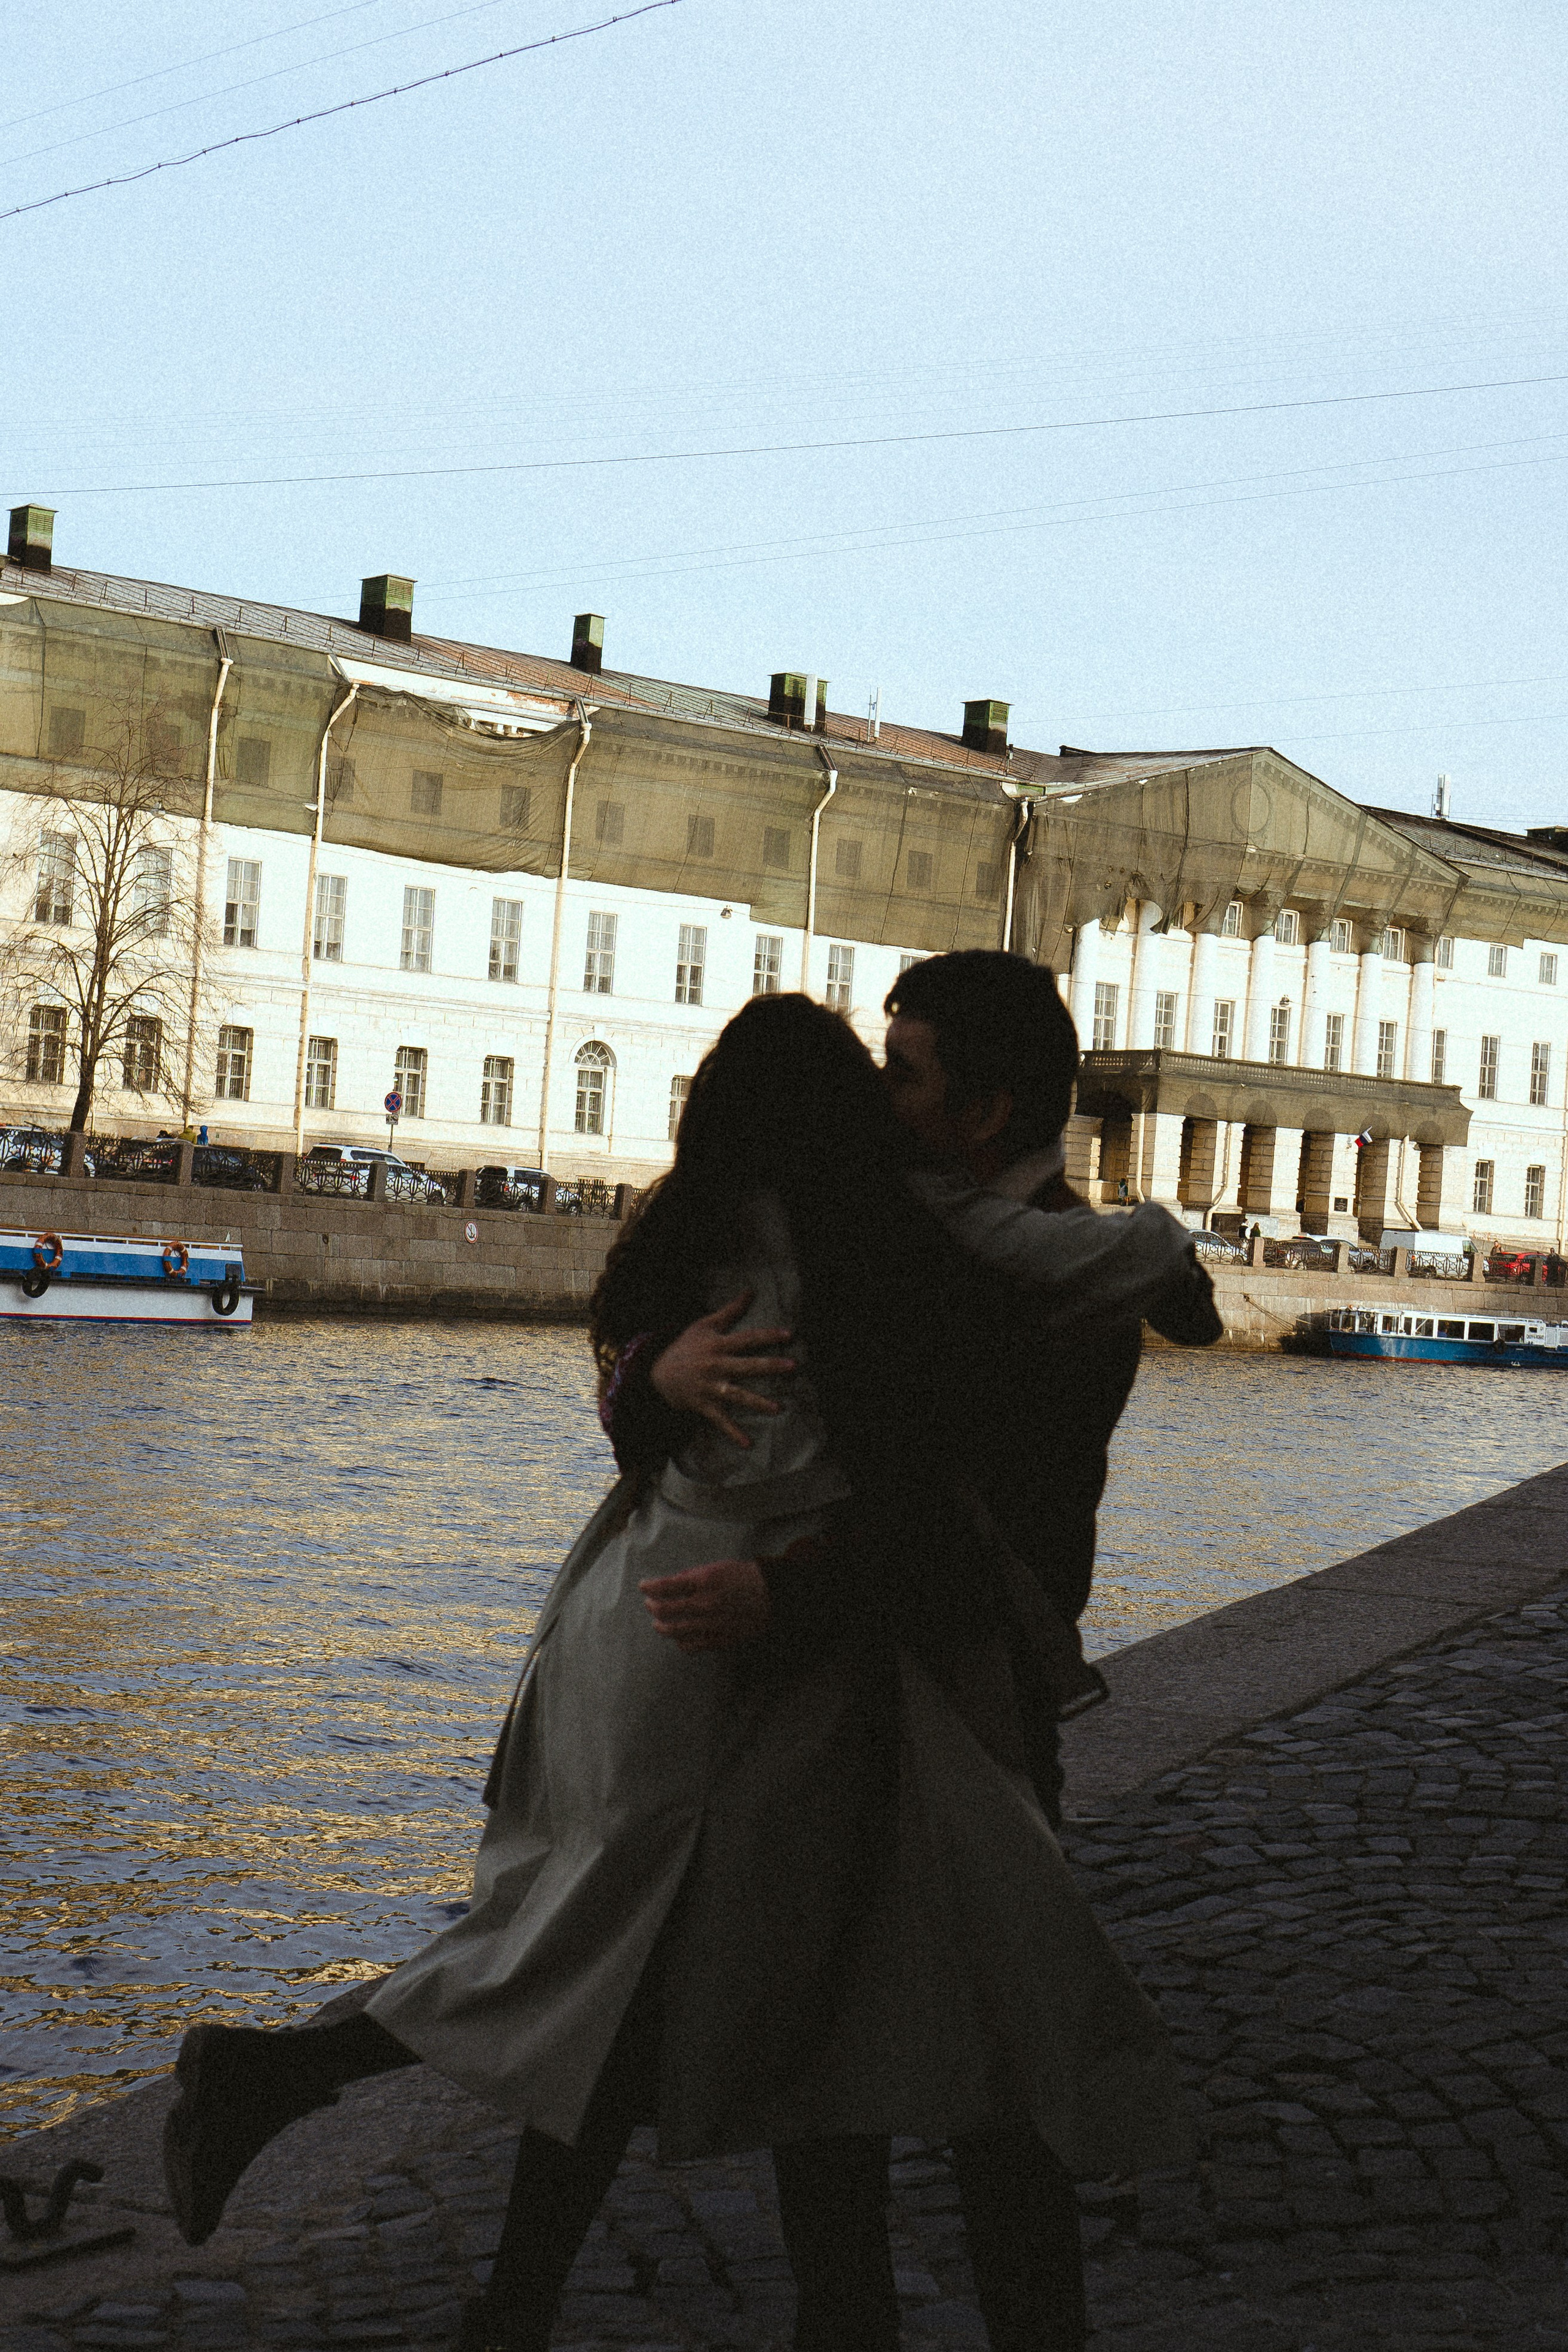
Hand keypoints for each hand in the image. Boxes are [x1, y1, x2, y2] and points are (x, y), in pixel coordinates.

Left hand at [640, 1559, 771, 1651]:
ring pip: (674, 1631)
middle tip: (649, 1604)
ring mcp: (711, 1624)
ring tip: (657, 1623)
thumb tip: (670, 1584)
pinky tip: (678, 1637)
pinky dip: (680, 1641)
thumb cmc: (743, 1578)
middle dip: (652, 1606)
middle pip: (666, 1610)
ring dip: (661, 1627)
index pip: (666, 1586)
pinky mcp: (718, 1640)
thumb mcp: (716, 1568)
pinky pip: (690, 1645)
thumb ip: (692, 1576)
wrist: (770, 1597)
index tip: (643, 1586)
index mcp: (704, 1581)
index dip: (649, 1587)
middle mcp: (705, 1604)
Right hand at [651, 1292, 795, 1448]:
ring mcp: (710, 1387)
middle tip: (793, 1366)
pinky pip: (720, 1421)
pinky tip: (748, 1444)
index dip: (768, 1335)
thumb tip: (751, 1290)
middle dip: (770, 1366)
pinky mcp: (704, 1405)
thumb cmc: (685, 1346)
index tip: (790, 1334)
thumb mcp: (704, 1325)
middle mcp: (716, 1366)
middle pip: (747, 1366)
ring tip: (778, 1409)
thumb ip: (730, 1310)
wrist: (656, 1372)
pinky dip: (733, 1433)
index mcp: (718, 1345)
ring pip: (737, 1395)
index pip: (747, 1338)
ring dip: (758, 1403)